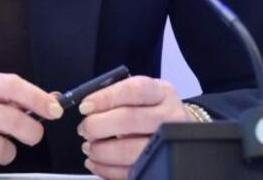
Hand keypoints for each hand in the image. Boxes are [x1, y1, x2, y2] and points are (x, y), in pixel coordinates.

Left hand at [76, 75, 192, 179]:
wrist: (178, 129)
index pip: (133, 90)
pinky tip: (96, 162)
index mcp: (161, 93)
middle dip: (97, 126)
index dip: (105, 98)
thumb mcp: (142, 94)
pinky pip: (130, 172)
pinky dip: (106, 169)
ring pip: (128, 150)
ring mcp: (167, 144)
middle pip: (128, 120)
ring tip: (89, 147)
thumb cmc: (152, 109)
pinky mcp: (160, 165)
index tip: (85, 107)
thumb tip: (87, 108)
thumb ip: (116, 96)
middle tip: (84, 129)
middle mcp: (169, 117)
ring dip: (100, 151)